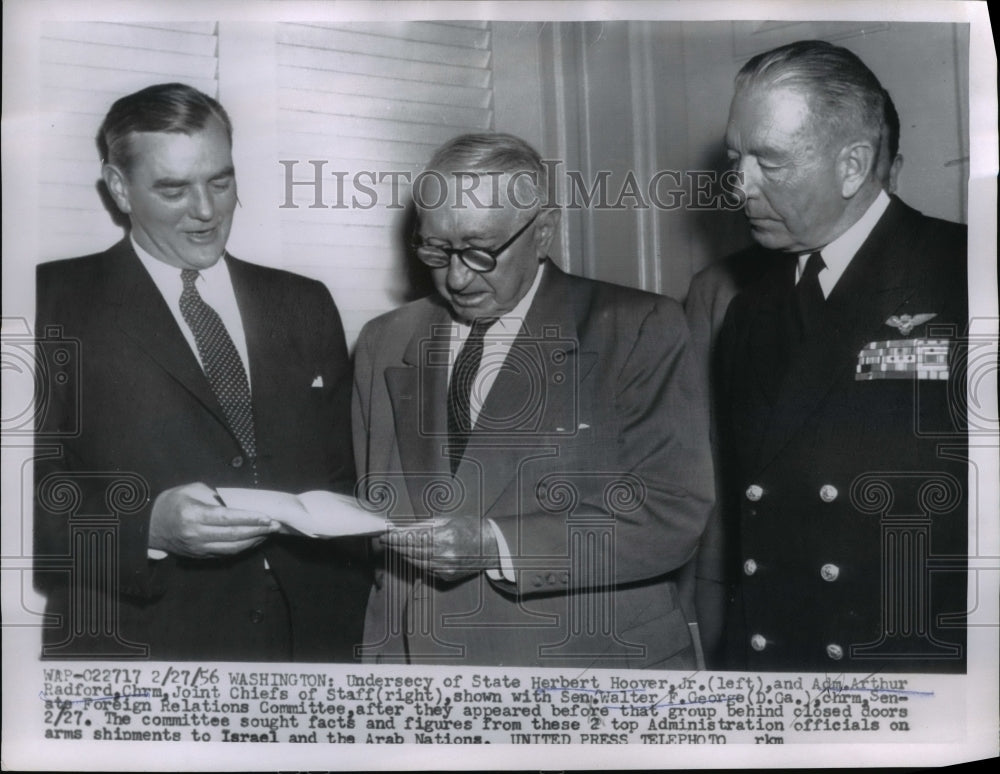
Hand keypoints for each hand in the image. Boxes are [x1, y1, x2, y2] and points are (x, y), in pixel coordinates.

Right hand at [148, 482, 279, 557]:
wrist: (148, 526)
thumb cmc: (171, 503)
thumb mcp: (190, 490)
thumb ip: (215, 496)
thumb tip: (238, 501)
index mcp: (193, 515)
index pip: (226, 518)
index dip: (249, 518)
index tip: (266, 516)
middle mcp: (196, 535)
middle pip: (233, 535)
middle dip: (258, 530)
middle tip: (275, 524)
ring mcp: (198, 548)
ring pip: (233, 547)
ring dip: (254, 540)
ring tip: (269, 531)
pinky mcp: (200, 556)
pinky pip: (226, 553)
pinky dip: (244, 546)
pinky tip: (255, 538)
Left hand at [380, 517, 498, 580]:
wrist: (491, 546)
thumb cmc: (470, 528)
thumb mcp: (448, 520)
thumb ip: (424, 525)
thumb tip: (403, 527)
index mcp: (444, 536)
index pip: (411, 538)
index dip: (395, 537)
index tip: (384, 534)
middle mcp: (443, 554)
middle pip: (410, 551)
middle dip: (396, 545)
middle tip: (385, 540)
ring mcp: (445, 567)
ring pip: (415, 562)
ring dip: (403, 554)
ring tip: (395, 546)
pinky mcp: (447, 576)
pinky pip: (425, 569)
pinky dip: (416, 562)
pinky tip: (410, 555)